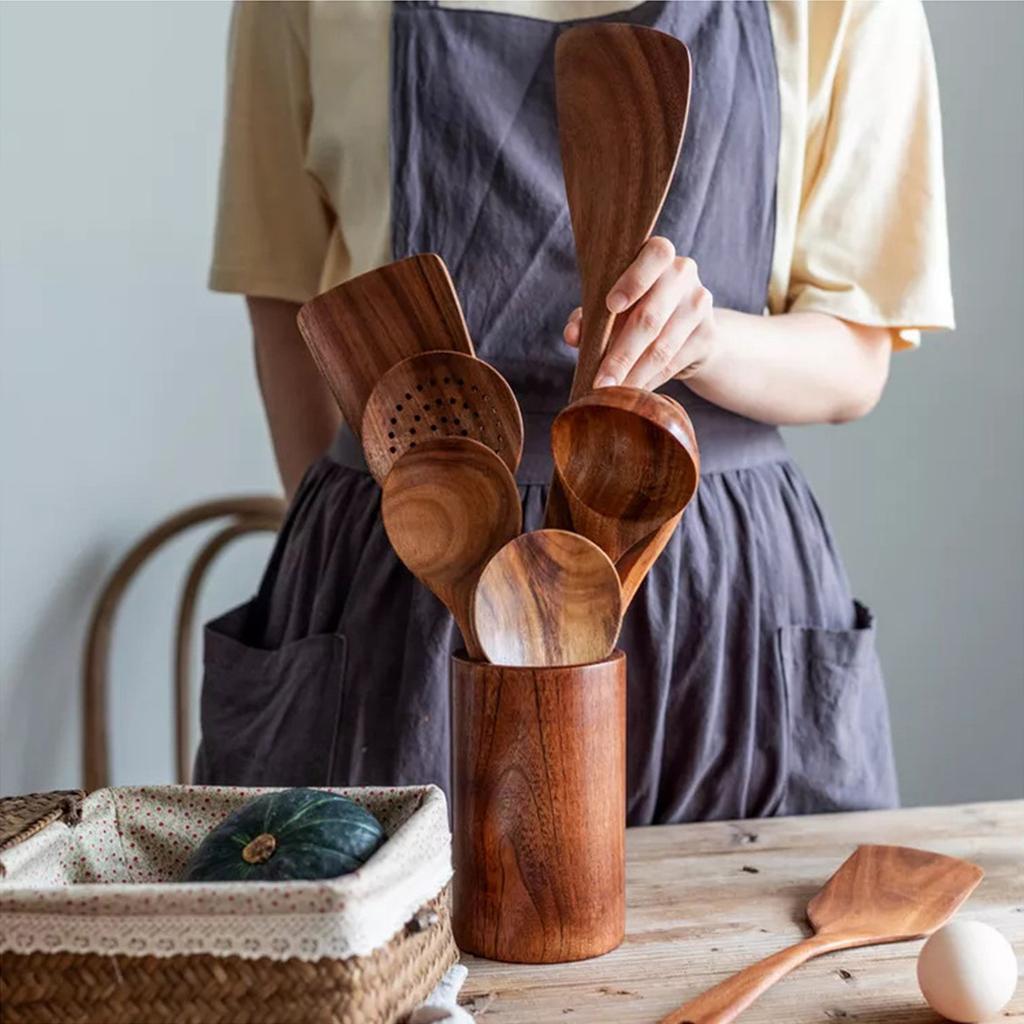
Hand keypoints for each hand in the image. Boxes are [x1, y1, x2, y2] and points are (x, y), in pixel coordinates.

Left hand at [563, 237, 716, 390]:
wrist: (686, 325)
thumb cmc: (636, 307)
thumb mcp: (612, 305)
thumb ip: (589, 315)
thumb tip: (572, 334)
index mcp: (658, 255)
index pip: (655, 255)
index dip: (633, 281)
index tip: (611, 306)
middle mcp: (684, 273)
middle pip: (650, 316)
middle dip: (621, 354)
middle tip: (600, 381)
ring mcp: (699, 304)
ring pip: (662, 346)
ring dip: (634, 375)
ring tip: (611, 393)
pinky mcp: (707, 335)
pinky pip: (673, 363)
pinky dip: (649, 380)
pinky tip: (632, 392)